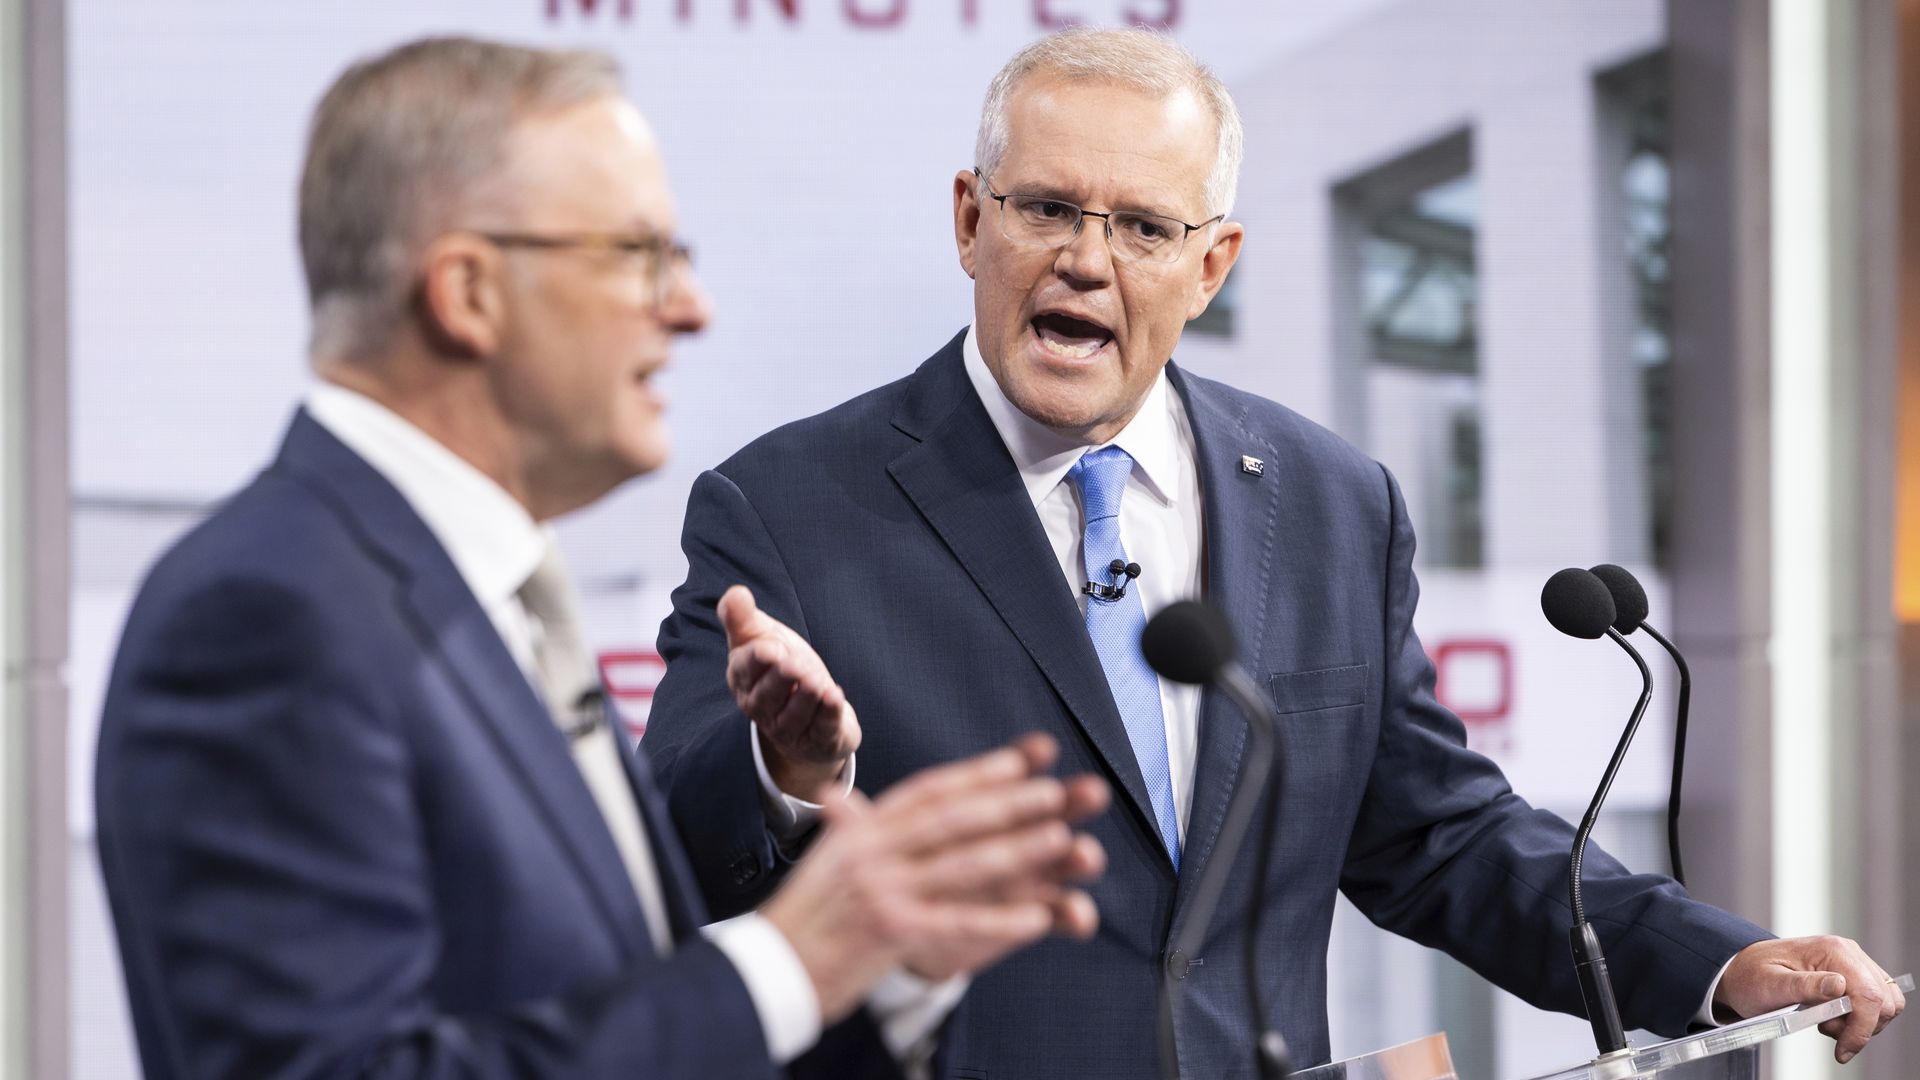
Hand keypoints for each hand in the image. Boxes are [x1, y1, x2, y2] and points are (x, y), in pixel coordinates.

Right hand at [718, 585, 858, 797]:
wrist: (808, 711)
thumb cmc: (780, 667)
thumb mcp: (762, 637)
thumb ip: (744, 617)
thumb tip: (736, 592)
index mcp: (743, 678)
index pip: (745, 668)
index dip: (757, 659)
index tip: (771, 648)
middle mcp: (761, 706)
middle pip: (768, 695)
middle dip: (782, 680)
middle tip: (795, 665)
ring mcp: (788, 727)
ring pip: (794, 714)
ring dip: (806, 698)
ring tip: (817, 683)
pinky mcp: (816, 740)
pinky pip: (820, 728)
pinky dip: (828, 713)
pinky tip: (835, 697)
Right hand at [759, 733, 1108, 1022]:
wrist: (764, 973)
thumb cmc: (798, 920)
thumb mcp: (822, 863)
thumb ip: (846, 830)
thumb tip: (838, 797)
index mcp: (860, 833)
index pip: (926, 792)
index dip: (975, 774)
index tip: (1020, 761)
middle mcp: (870, 853)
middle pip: (952, 820)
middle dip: (1009, 803)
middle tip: (1056, 791)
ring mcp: (880, 890)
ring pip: (962, 864)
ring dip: (1018, 850)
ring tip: (1063, 838)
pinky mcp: (889, 932)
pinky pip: (956, 922)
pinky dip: (1000, 920)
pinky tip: (1038, 918)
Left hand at [1714, 936, 1905, 1063]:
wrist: (1743, 970)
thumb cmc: (1752, 976)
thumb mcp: (1770, 984)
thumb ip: (1804, 986)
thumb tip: (1839, 985)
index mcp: (1831, 950)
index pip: (1868, 994)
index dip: (1861, 1027)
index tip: (1843, 1048)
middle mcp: (1848, 953)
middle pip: (1883, 1000)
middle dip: (1860, 1026)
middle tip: (1826, 1029)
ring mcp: (1853, 964)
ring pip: (1885, 1003)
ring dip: (1862, 1022)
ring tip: (1826, 1022)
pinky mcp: (1853, 976)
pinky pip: (1877, 1002)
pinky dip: (1862, 1018)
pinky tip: (1834, 1018)